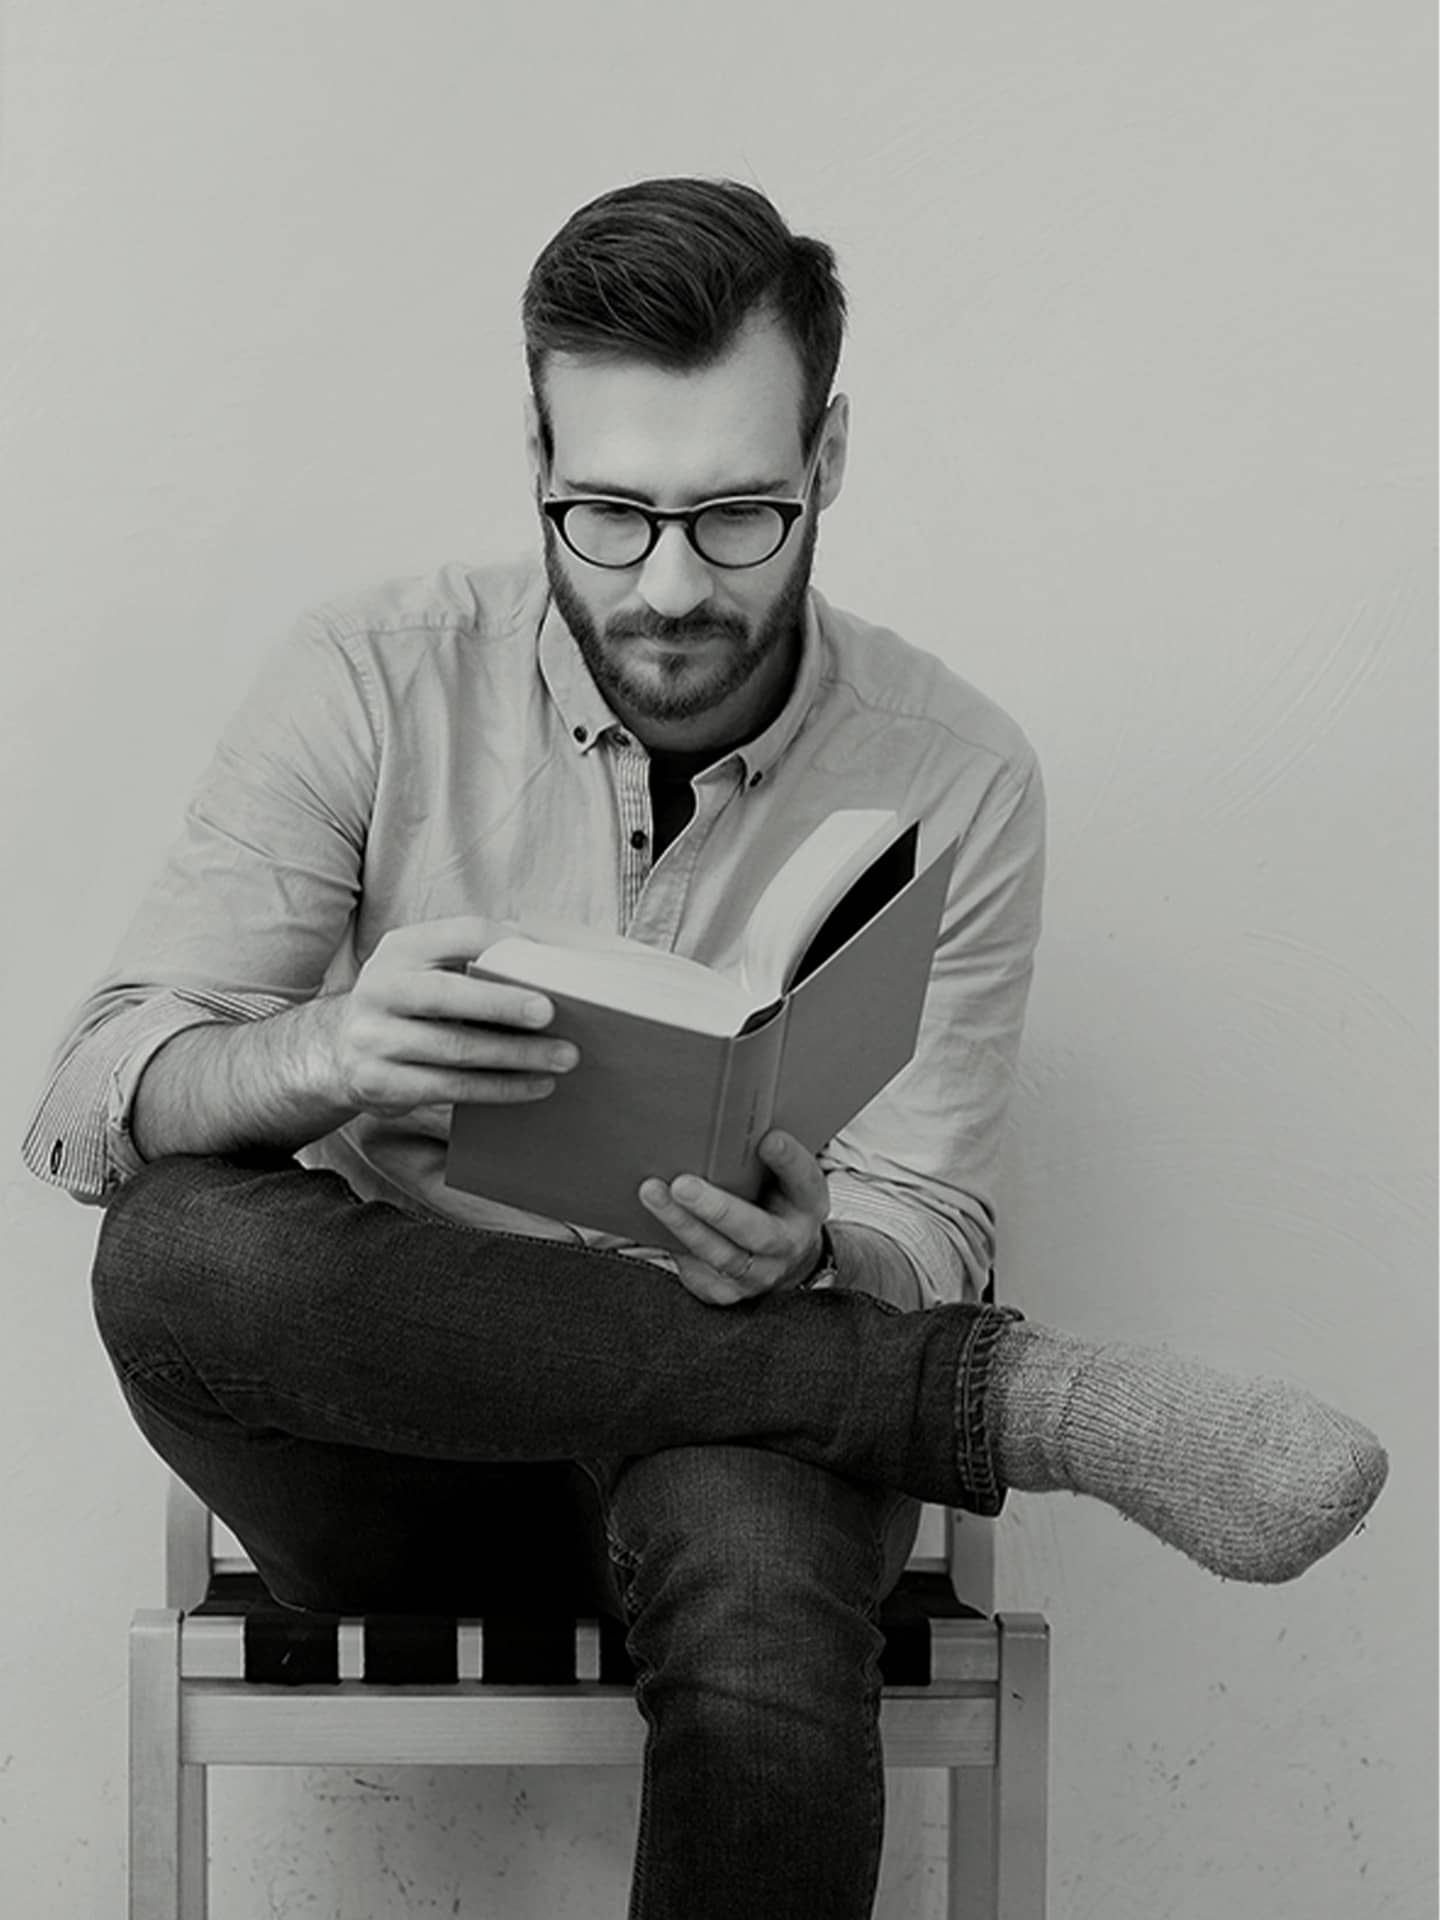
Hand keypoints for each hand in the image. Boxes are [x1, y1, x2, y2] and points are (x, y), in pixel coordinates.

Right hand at [321, 916, 578, 1118]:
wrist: (340, 1049)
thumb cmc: (409, 1003)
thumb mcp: (427, 966)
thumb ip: (474, 956)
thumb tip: (547, 956)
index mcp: (401, 948)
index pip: (462, 935)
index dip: (507, 945)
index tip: (548, 963)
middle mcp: (379, 988)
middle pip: (448, 995)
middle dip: (504, 1004)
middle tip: (551, 1013)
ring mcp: (374, 1038)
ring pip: (455, 1049)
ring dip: (516, 1056)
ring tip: (562, 1058)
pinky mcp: (379, 1083)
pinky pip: (450, 1088)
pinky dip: (499, 1088)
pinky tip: (536, 1085)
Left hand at [637, 1130, 829, 1306]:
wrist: (784, 1260)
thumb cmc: (776, 1204)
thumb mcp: (786, 1178)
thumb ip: (768, 1156)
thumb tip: (729, 1121)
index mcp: (808, 1205)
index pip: (804, 1180)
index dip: (788, 1160)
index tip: (768, 1139)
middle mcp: (788, 1244)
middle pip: (756, 1231)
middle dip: (717, 1208)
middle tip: (682, 1184)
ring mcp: (759, 1274)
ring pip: (719, 1255)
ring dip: (682, 1224)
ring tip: (652, 1193)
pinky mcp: (727, 1292)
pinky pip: (696, 1272)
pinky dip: (672, 1246)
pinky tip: (649, 1222)